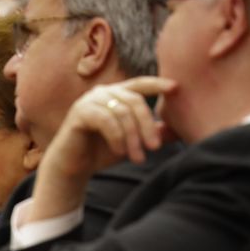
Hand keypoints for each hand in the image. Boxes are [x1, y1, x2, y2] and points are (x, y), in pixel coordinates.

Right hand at [27, 77, 174, 226]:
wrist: (73, 167)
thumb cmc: (102, 152)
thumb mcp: (132, 142)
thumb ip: (151, 134)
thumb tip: (176, 130)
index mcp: (116, 95)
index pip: (139, 84)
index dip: (157, 84)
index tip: (176, 88)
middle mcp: (103, 93)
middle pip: (135, 101)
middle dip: (147, 126)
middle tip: (155, 148)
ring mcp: (90, 100)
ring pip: (122, 112)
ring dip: (133, 137)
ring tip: (138, 158)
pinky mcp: (80, 112)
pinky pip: (106, 120)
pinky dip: (117, 137)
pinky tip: (119, 152)